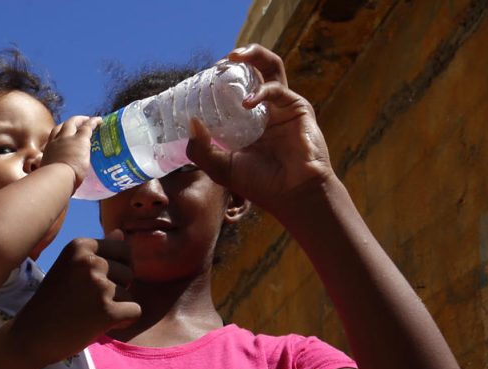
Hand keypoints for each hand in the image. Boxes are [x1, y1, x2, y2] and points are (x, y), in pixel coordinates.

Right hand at [0, 232, 138, 368]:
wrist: (32, 337)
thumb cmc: (52, 303)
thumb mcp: (70, 269)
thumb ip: (96, 252)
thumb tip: (121, 233)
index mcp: (79, 246)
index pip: (123, 250)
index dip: (114, 271)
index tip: (88, 285)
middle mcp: (90, 261)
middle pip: (128, 271)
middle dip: (116, 289)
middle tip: (86, 302)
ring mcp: (99, 286)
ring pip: (130, 293)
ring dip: (115, 307)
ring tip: (87, 314)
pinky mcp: (107, 311)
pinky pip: (135, 312)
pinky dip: (122, 322)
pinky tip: (97, 325)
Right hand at [40, 115, 100, 190]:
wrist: (55, 180)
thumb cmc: (51, 186)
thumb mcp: (48, 181)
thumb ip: (52, 183)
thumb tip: (54, 195)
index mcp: (48, 152)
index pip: (52, 139)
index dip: (58, 135)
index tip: (63, 136)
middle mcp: (55, 142)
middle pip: (61, 127)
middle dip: (69, 123)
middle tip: (78, 123)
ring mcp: (67, 139)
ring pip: (73, 123)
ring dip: (81, 120)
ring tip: (88, 120)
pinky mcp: (80, 140)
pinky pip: (88, 126)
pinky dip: (93, 122)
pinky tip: (100, 121)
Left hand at [186, 46, 335, 219]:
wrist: (293, 194)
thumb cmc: (260, 184)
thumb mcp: (221, 167)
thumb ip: (201, 149)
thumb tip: (190, 121)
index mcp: (247, 121)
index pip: (232, 91)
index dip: (218, 82)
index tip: (200, 80)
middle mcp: (265, 110)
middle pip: (254, 71)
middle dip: (239, 58)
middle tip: (219, 62)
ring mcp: (282, 106)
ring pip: (270, 68)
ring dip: (254, 55)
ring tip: (233, 57)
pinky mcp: (298, 107)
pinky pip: (277, 89)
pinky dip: (261, 91)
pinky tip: (246, 102)